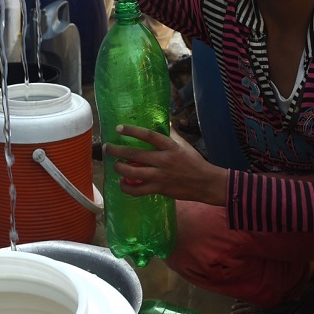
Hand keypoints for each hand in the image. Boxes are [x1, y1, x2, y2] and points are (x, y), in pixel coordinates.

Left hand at [103, 124, 227, 204]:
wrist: (205, 183)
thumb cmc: (194, 162)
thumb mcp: (184, 145)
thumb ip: (172, 134)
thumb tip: (164, 122)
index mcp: (170, 147)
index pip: (148, 135)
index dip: (132, 131)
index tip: (119, 128)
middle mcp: (163, 160)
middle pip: (135, 154)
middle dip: (117, 150)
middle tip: (107, 148)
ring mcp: (160, 176)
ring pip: (133, 172)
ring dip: (119, 169)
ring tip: (114, 165)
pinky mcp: (159, 189)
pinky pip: (138, 190)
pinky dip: (127, 188)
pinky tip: (122, 183)